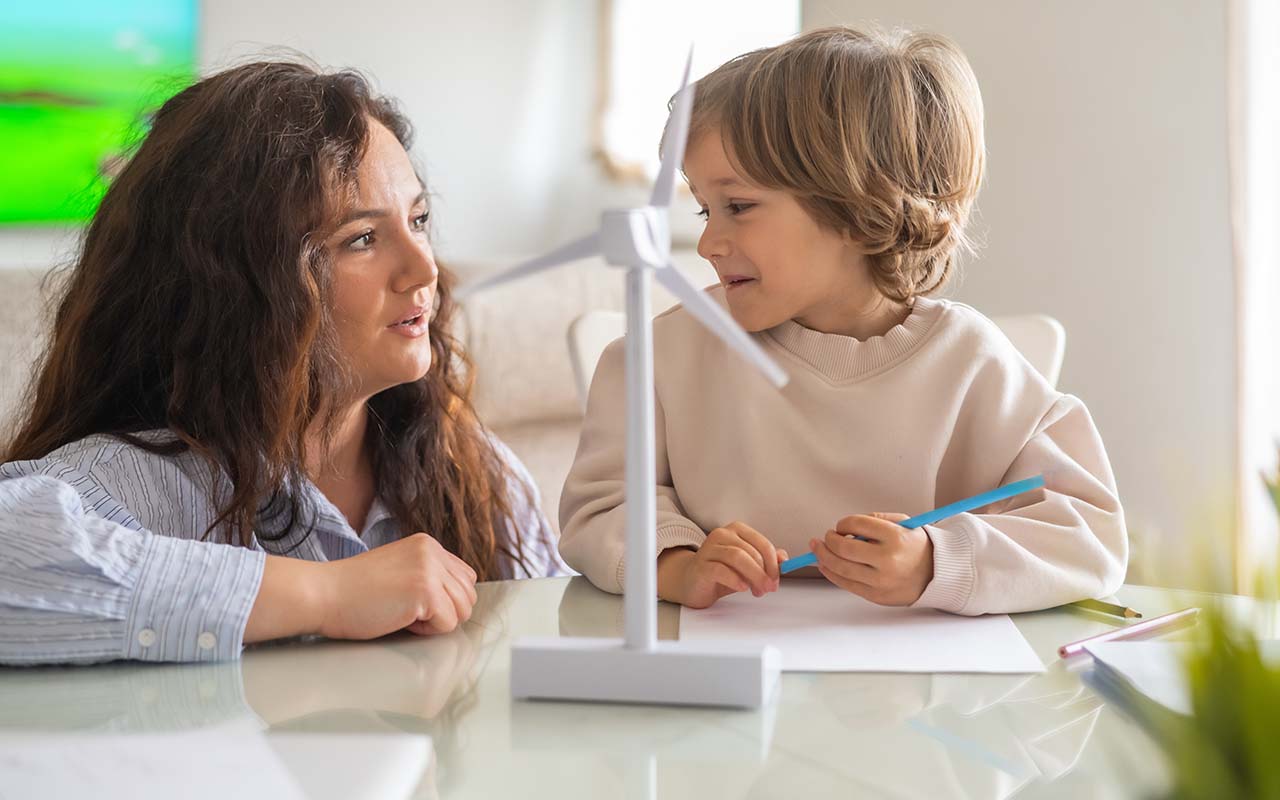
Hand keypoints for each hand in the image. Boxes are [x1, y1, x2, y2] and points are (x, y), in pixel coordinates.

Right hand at [319, 532, 478, 638]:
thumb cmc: (354, 591)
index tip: (412, 602)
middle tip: (406, 610)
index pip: (465, 578)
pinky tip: (399, 618)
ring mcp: (430, 569)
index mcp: (428, 545)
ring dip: (435, 622)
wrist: (323, 594)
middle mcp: (433, 552)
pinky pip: (448, 623)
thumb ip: (428, 575)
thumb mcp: (400, 570)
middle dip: (443, 612)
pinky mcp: (425, 591)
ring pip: (462, 611)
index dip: (444, 599)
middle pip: (468, 595)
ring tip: (402, 613)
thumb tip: (458, 599)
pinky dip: (426, 631)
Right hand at [656, 522, 787, 608]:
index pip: (762, 543)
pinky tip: (742, 587)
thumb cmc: (720, 572)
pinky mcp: (700, 565)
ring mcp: (708, 549)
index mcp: (736, 531)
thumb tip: (784, 559)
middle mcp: (721, 535)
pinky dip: (735, 579)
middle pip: (750, 551)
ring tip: (758, 591)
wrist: (691, 582)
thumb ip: (765, 561)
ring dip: (753, 576)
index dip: (773, 562)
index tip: (777, 578)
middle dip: (764, 572)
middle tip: (769, 588)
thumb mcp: (747, 566)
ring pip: (737, 557)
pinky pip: (720, 569)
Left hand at [810, 513, 932, 605]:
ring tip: (817, 549)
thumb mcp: (903, 523)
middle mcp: (887, 559)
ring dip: (823, 557)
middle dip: (828, 541)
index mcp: (895, 536)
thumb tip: (845, 528)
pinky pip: (847, 584)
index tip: (841, 526)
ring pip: (841, 568)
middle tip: (824, 537)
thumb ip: (874, 520)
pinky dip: (831, 574)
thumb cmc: (916, 547)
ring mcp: (881, 580)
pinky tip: (824, 565)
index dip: (843, 524)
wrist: (936, 574)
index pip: (856, 524)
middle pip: (843, 549)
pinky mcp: (876, 595)